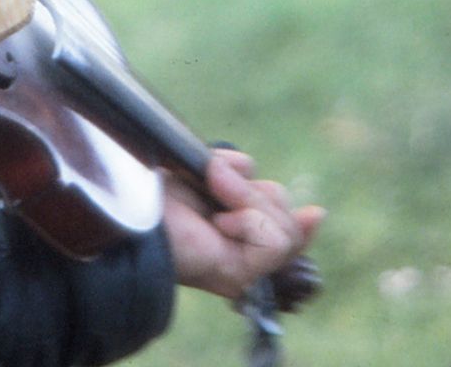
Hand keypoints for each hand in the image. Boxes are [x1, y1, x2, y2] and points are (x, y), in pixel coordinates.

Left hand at [161, 149, 324, 301]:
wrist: (131, 202)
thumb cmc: (161, 189)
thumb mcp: (216, 173)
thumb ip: (252, 183)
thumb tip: (318, 214)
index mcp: (239, 232)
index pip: (291, 236)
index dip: (303, 225)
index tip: (313, 214)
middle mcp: (244, 255)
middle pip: (288, 219)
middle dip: (256, 192)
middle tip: (216, 183)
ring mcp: (244, 270)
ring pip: (285, 230)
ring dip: (249, 202)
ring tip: (215, 206)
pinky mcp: (240, 276)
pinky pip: (273, 242)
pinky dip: (249, 221)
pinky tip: (219, 223)